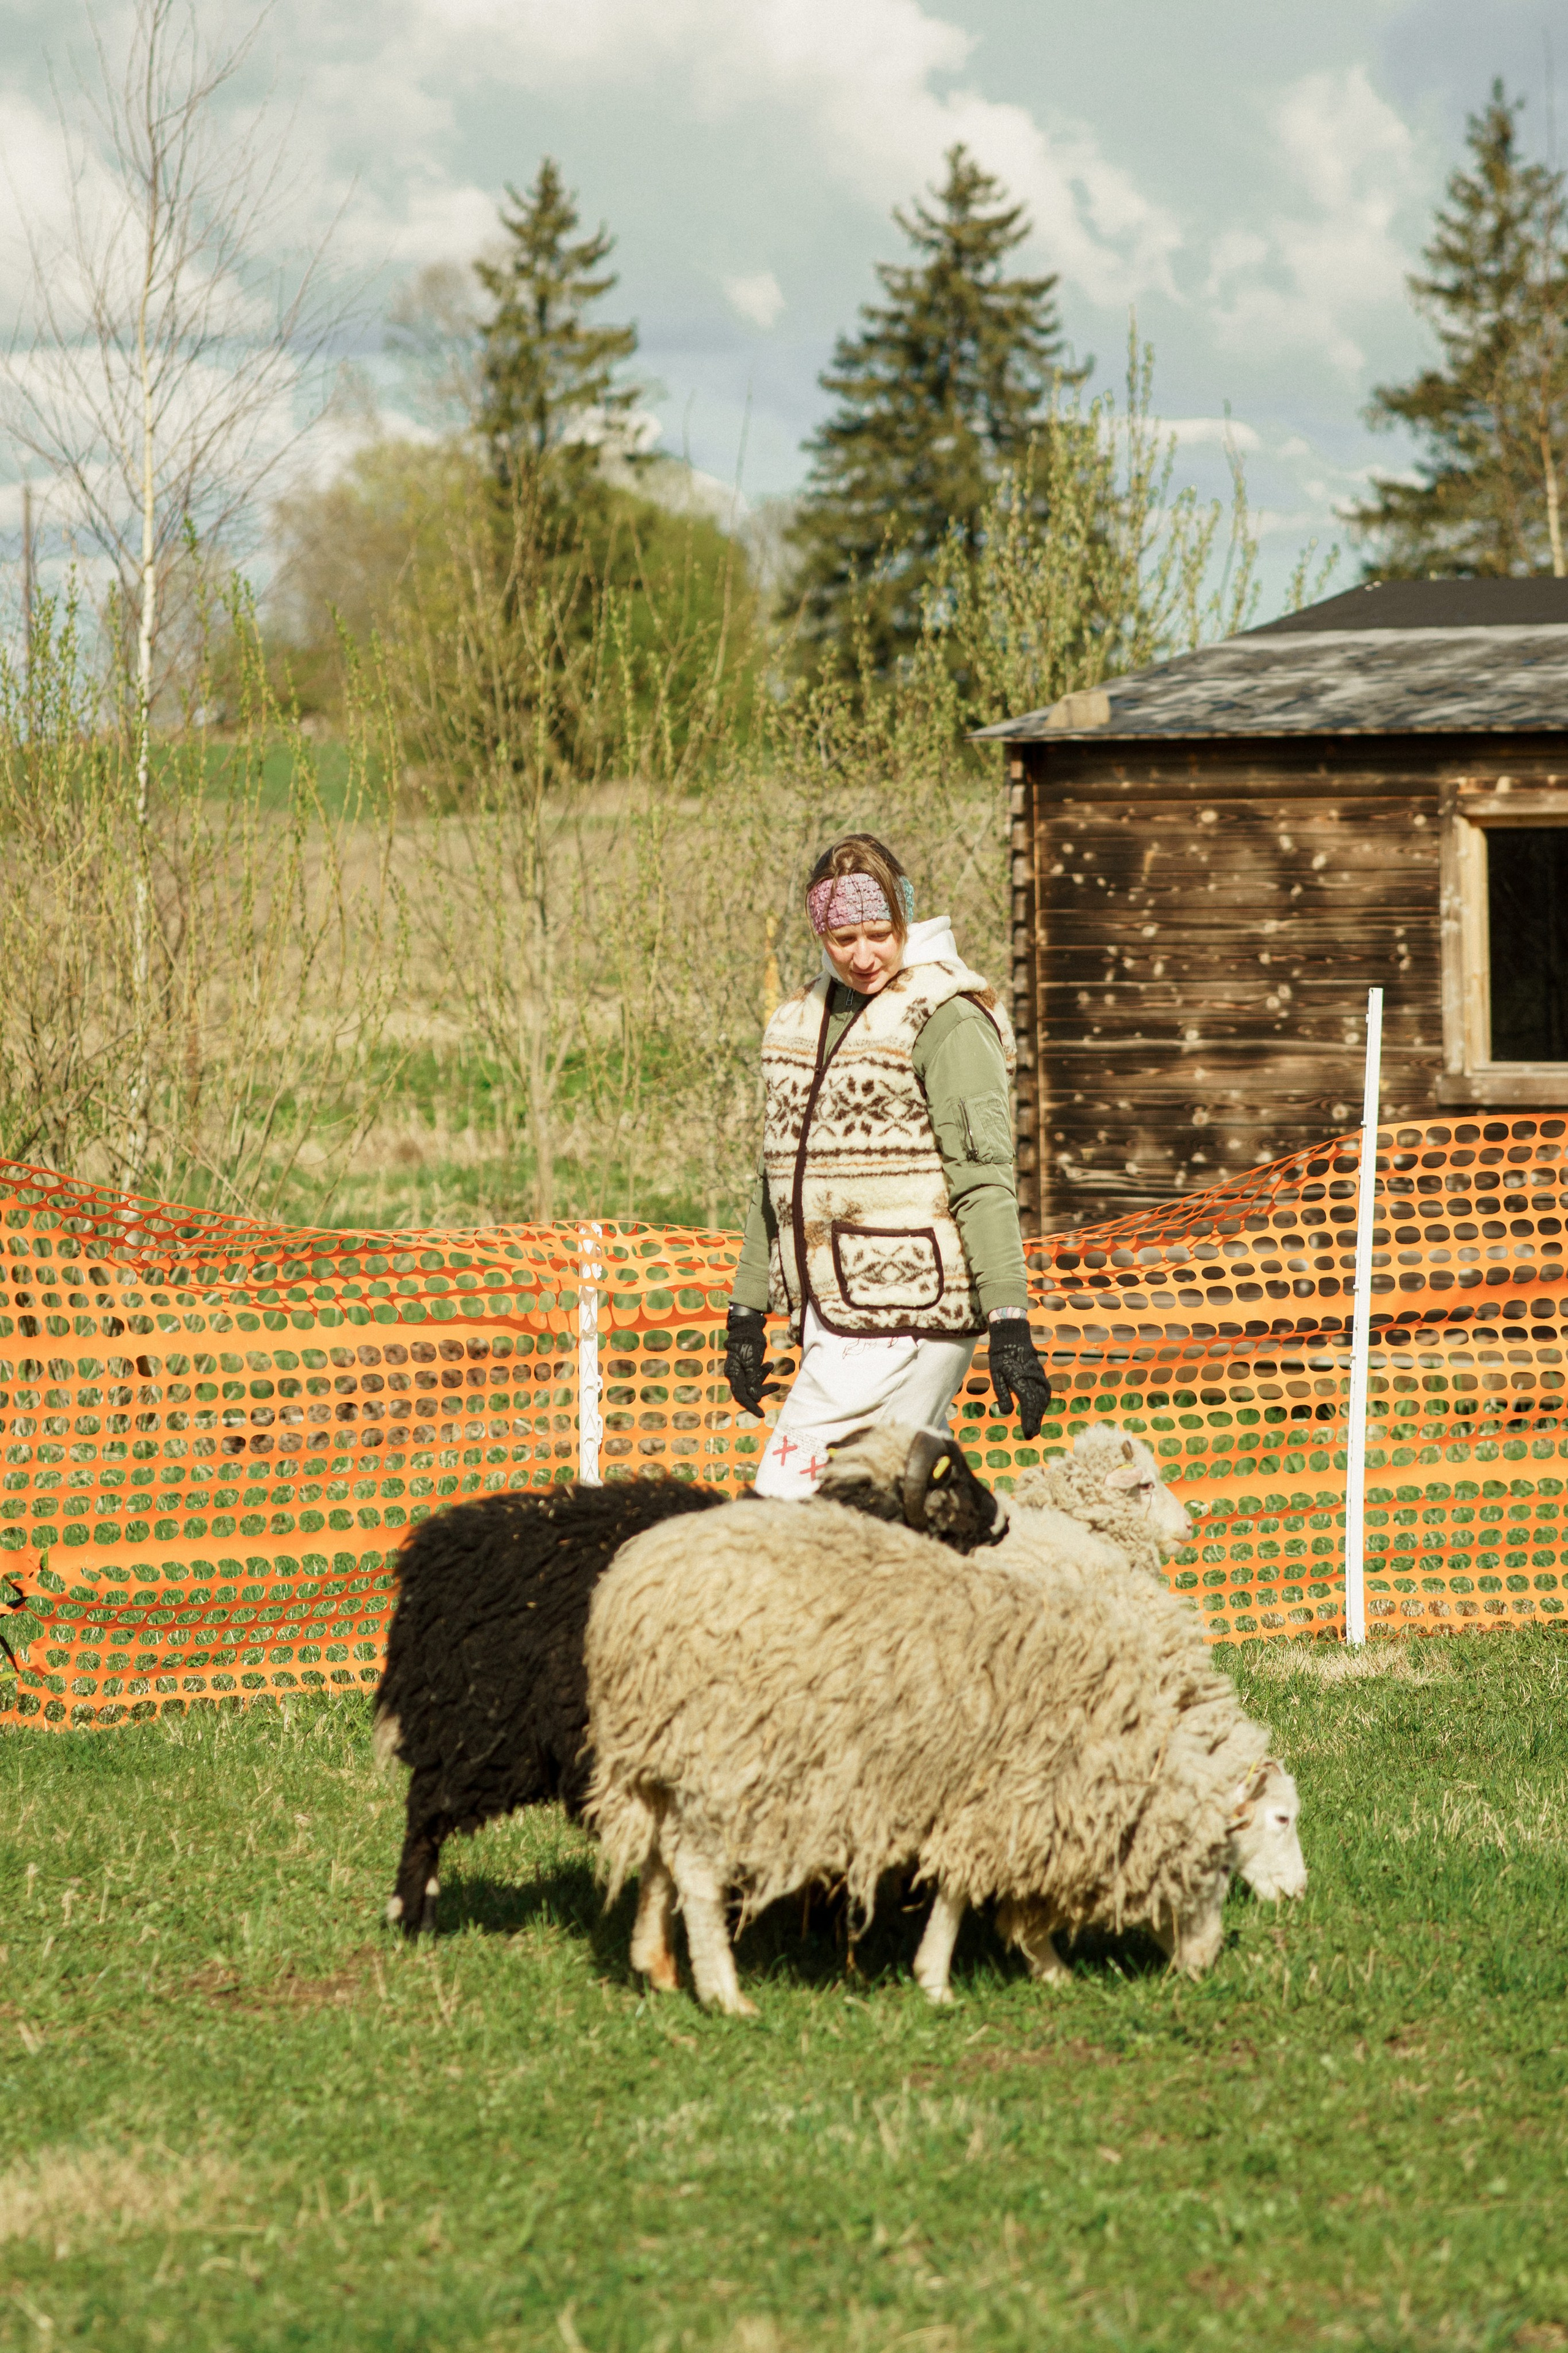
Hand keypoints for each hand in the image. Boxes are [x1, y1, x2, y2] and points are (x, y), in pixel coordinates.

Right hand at [724, 1305, 771, 1414]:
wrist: (748, 1326)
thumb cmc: (748, 1343)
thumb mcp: (752, 1363)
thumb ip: (752, 1381)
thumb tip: (755, 1398)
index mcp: (732, 1374)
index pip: (741, 1396)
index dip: (751, 1406)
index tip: (762, 1414)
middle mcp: (735, 1374)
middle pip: (747, 1392)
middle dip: (761, 1392)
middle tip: (775, 1387)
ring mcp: (741, 1370)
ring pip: (753, 1384)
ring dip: (765, 1382)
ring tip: (776, 1378)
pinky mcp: (748, 1366)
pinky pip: (755, 1376)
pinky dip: (763, 1373)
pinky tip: (770, 1364)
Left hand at [987, 1315, 1050, 1440]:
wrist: (1013, 1336)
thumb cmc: (1001, 1356)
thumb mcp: (996, 1374)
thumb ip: (1002, 1393)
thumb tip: (1007, 1412)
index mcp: (1020, 1379)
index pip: (1028, 1405)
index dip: (1029, 1420)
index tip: (1027, 1433)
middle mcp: (1033, 1379)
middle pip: (1037, 1405)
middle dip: (1035, 1421)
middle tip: (1031, 1435)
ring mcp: (1039, 1376)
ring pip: (1044, 1399)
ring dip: (1040, 1414)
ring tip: (1035, 1426)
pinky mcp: (1040, 1374)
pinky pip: (1045, 1392)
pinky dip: (1043, 1404)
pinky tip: (1039, 1411)